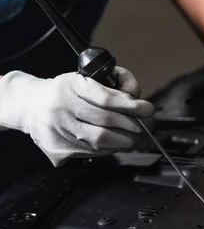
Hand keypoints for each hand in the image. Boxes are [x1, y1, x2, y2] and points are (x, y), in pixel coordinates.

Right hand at [0, 67, 153, 166]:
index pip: (107, 97)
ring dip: (126, 141)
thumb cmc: (64, 90)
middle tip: (149, 126)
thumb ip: (113, 86)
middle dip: (133, 126)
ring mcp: (59, 129)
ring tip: (140, 138)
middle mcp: (63, 107)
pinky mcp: (58, 148)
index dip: (131, 105)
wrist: (29, 106)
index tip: (148, 109)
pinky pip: (92, 151)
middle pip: (106, 121)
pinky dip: (111, 149)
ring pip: (100, 140)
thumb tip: (137, 100)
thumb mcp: (86, 77)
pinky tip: (121, 145)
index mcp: (72, 85)